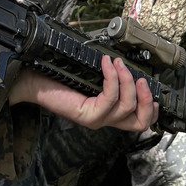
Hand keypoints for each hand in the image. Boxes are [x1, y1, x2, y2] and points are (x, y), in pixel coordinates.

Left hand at [9, 56, 157, 132]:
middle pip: (139, 122)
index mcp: (107, 112)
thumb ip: (107, 76)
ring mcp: (96, 120)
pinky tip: (107, 64)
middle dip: (147, 100)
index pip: (138, 121)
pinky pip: (109, 98)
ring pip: (127, 107)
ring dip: (127, 80)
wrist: (32, 82)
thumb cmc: (56, 77)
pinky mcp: (86, 115)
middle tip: (143, 80)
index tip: (153, 89)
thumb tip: (126, 62)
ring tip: (118, 63)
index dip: (152, 109)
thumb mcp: (88, 76)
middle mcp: (104, 119)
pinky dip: (112, 78)